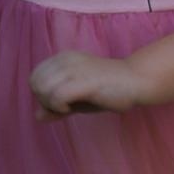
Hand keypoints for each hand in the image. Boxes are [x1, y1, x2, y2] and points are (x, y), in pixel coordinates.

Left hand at [29, 50, 146, 119]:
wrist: (138, 81)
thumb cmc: (110, 90)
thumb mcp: (79, 99)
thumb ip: (57, 105)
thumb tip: (38, 116)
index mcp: (64, 58)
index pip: (35, 76)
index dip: (42, 93)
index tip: (61, 101)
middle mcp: (67, 59)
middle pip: (36, 83)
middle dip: (44, 100)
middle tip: (65, 106)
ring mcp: (75, 69)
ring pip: (42, 88)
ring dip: (51, 104)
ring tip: (69, 107)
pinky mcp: (84, 81)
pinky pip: (56, 96)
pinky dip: (59, 107)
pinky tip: (71, 108)